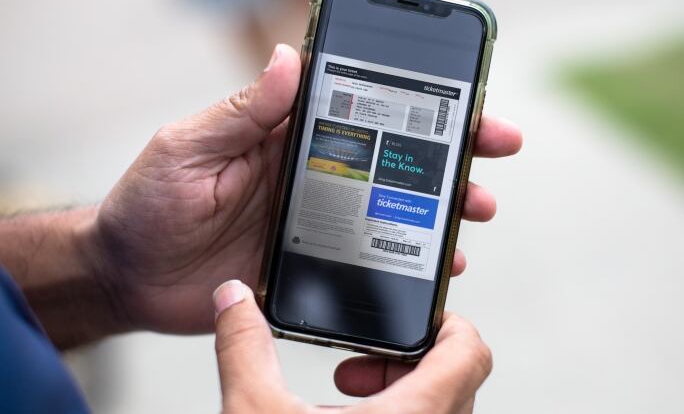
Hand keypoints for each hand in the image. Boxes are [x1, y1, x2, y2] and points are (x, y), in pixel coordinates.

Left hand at [87, 44, 522, 333]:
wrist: (127, 276)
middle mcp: (305, 177)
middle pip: (386, 159)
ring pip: (386, 210)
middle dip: (443, 154)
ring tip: (471, 213)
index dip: (409, 102)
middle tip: (492, 153)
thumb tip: (290, 57)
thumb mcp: (187, 148)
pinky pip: (362, 262)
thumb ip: (240, 111)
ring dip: (433, 209)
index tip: (460, 100)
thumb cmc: (146, 205)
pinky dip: (399, 262)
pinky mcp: (305, 265)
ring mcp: (309, 223)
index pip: (356, 110)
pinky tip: (426, 267)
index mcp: (279, 138)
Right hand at [213, 280, 491, 413]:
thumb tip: (233, 300)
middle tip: (366, 356)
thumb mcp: (255, 412)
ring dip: (400, 389)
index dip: (445, 321)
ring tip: (350, 389)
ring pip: (440, 408)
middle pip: (457, 377)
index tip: (412, 314)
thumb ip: (243, 348)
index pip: (469, 351)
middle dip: (407, 356)